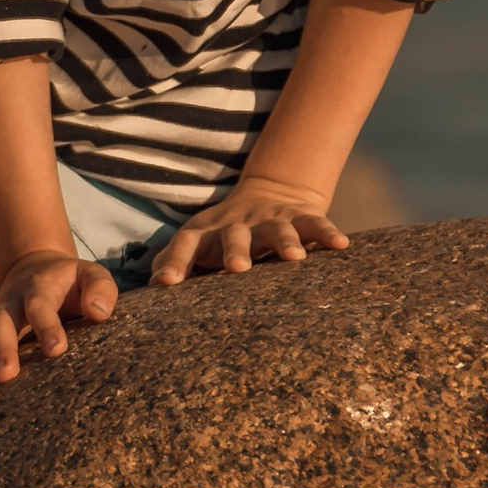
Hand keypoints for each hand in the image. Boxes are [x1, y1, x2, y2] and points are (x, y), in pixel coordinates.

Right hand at [0, 248, 117, 405]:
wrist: (33, 268)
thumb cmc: (69, 281)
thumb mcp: (90, 275)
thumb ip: (101, 289)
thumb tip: (100, 313)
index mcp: (36, 290)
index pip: (41, 306)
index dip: (47, 326)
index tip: (57, 350)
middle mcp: (5, 307)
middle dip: (0, 350)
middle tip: (6, 377)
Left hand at [147, 179, 347, 285]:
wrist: (269, 192)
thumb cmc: (224, 236)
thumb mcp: (198, 244)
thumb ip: (175, 264)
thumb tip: (146, 296)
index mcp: (206, 234)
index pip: (185, 244)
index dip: (175, 261)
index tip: (166, 283)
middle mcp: (237, 224)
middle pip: (233, 235)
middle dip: (235, 250)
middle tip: (237, 268)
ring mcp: (270, 219)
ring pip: (277, 228)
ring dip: (285, 241)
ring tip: (294, 259)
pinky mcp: (300, 215)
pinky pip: (315, 222)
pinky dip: (327, 231)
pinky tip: (341, 244)